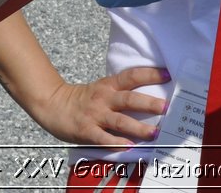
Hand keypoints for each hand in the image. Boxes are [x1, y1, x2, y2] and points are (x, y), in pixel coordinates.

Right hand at [28, 66, 169, 147]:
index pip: (132, 76)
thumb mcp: (102, 88)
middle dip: (149, 103)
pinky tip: (129, 147)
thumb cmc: (82, 99)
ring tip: (154, 133)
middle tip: (167, 107)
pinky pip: (104, 138)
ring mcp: (95, 115)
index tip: (168, 75)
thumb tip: (149, 98)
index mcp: (109, 85)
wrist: (52, 104)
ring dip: (139, 127)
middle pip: (130, 99)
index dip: (150, 74)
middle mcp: (104, 98)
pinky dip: (117, 143)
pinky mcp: (87, 131)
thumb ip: (120, 92)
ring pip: (120, 121)